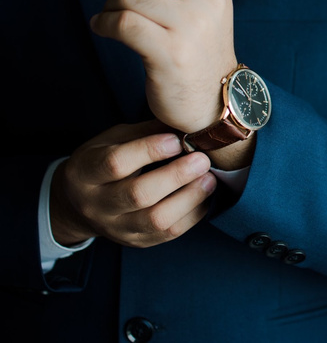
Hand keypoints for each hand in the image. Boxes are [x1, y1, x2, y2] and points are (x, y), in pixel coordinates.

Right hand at [50, 121, 216, 247]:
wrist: (80, 205)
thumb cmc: (103, 162)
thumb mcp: (113, 140)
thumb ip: (146, 132)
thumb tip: (184, 121)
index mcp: (85, 172)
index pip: (115, 163)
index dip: (149, 150)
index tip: (177, 140)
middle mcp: (96, 204)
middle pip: (138, 195)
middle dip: (176, 176)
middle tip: (202, 160)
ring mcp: (116, 228)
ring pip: (156, 220)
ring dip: (189, 198)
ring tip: (209, 179)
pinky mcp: (136, 241)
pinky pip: (169, 233)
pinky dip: (193, 214)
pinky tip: (204, 196)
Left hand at [91, 0, 236, 132]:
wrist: (216, 100)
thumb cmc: (199, 49)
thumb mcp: (204, 4)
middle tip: (119, 3)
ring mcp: (192, 26)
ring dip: (110, 6)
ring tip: (114, 21)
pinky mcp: (171, 52)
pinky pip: (122, 22)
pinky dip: (104, 24)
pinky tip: (105, 30)